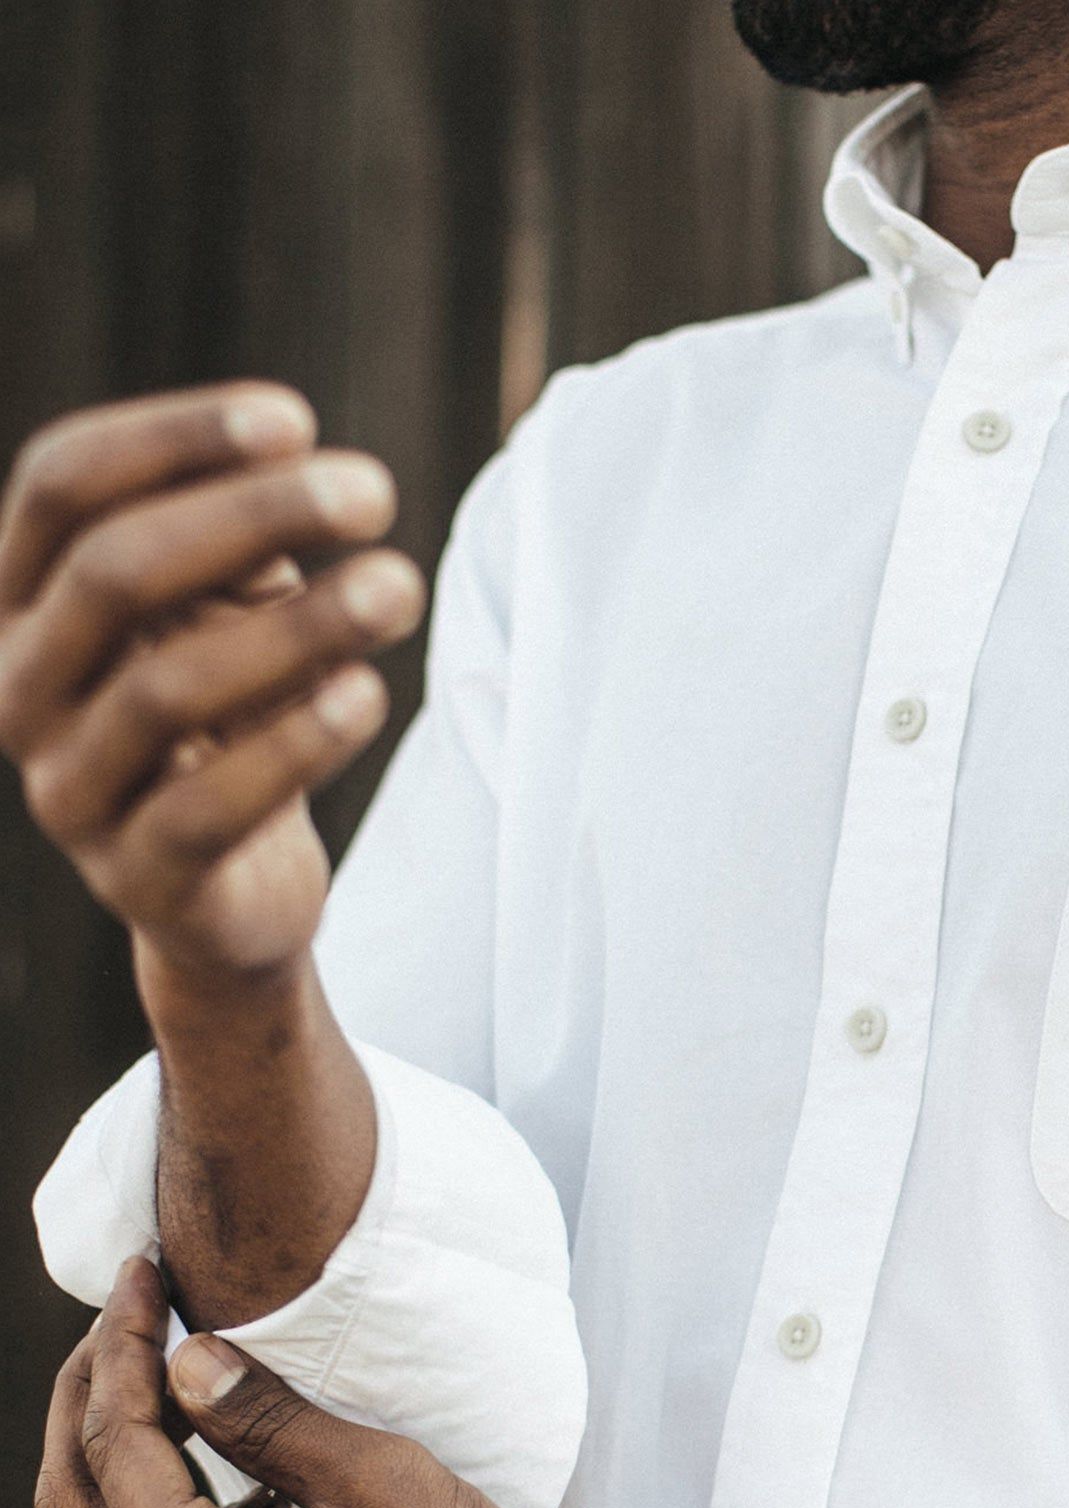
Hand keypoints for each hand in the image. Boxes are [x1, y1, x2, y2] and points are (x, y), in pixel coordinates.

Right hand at [0, 383, 426, 993]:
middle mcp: (17, 687)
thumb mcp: (232, 618)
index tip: (294, 417)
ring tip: (400, 586)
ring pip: (166, 690)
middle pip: (113, 572)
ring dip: (298, 628)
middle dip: (250, 516)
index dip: (171, 438)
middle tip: (373, 491)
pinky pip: (210, 807)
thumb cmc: (235, 724)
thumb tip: (292, 461)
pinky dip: (295, 743)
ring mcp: (69, 790)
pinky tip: (367, 693)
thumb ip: (242, 547)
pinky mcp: (141, 880)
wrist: (230, 899)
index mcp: (21, 601)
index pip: (61, 484)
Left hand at [35, 1258, 628, 1507]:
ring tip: (158, 1366)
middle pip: (72, 1499)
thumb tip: (191, 1361)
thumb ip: (276, 1423)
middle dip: (84, 1395)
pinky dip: (161, 1500)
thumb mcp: (383, 1487)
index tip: (145, 1274)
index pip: (119, 1446)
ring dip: (115, 1449)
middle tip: (121, 1312)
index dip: (125, 1349)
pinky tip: (228, 1458)